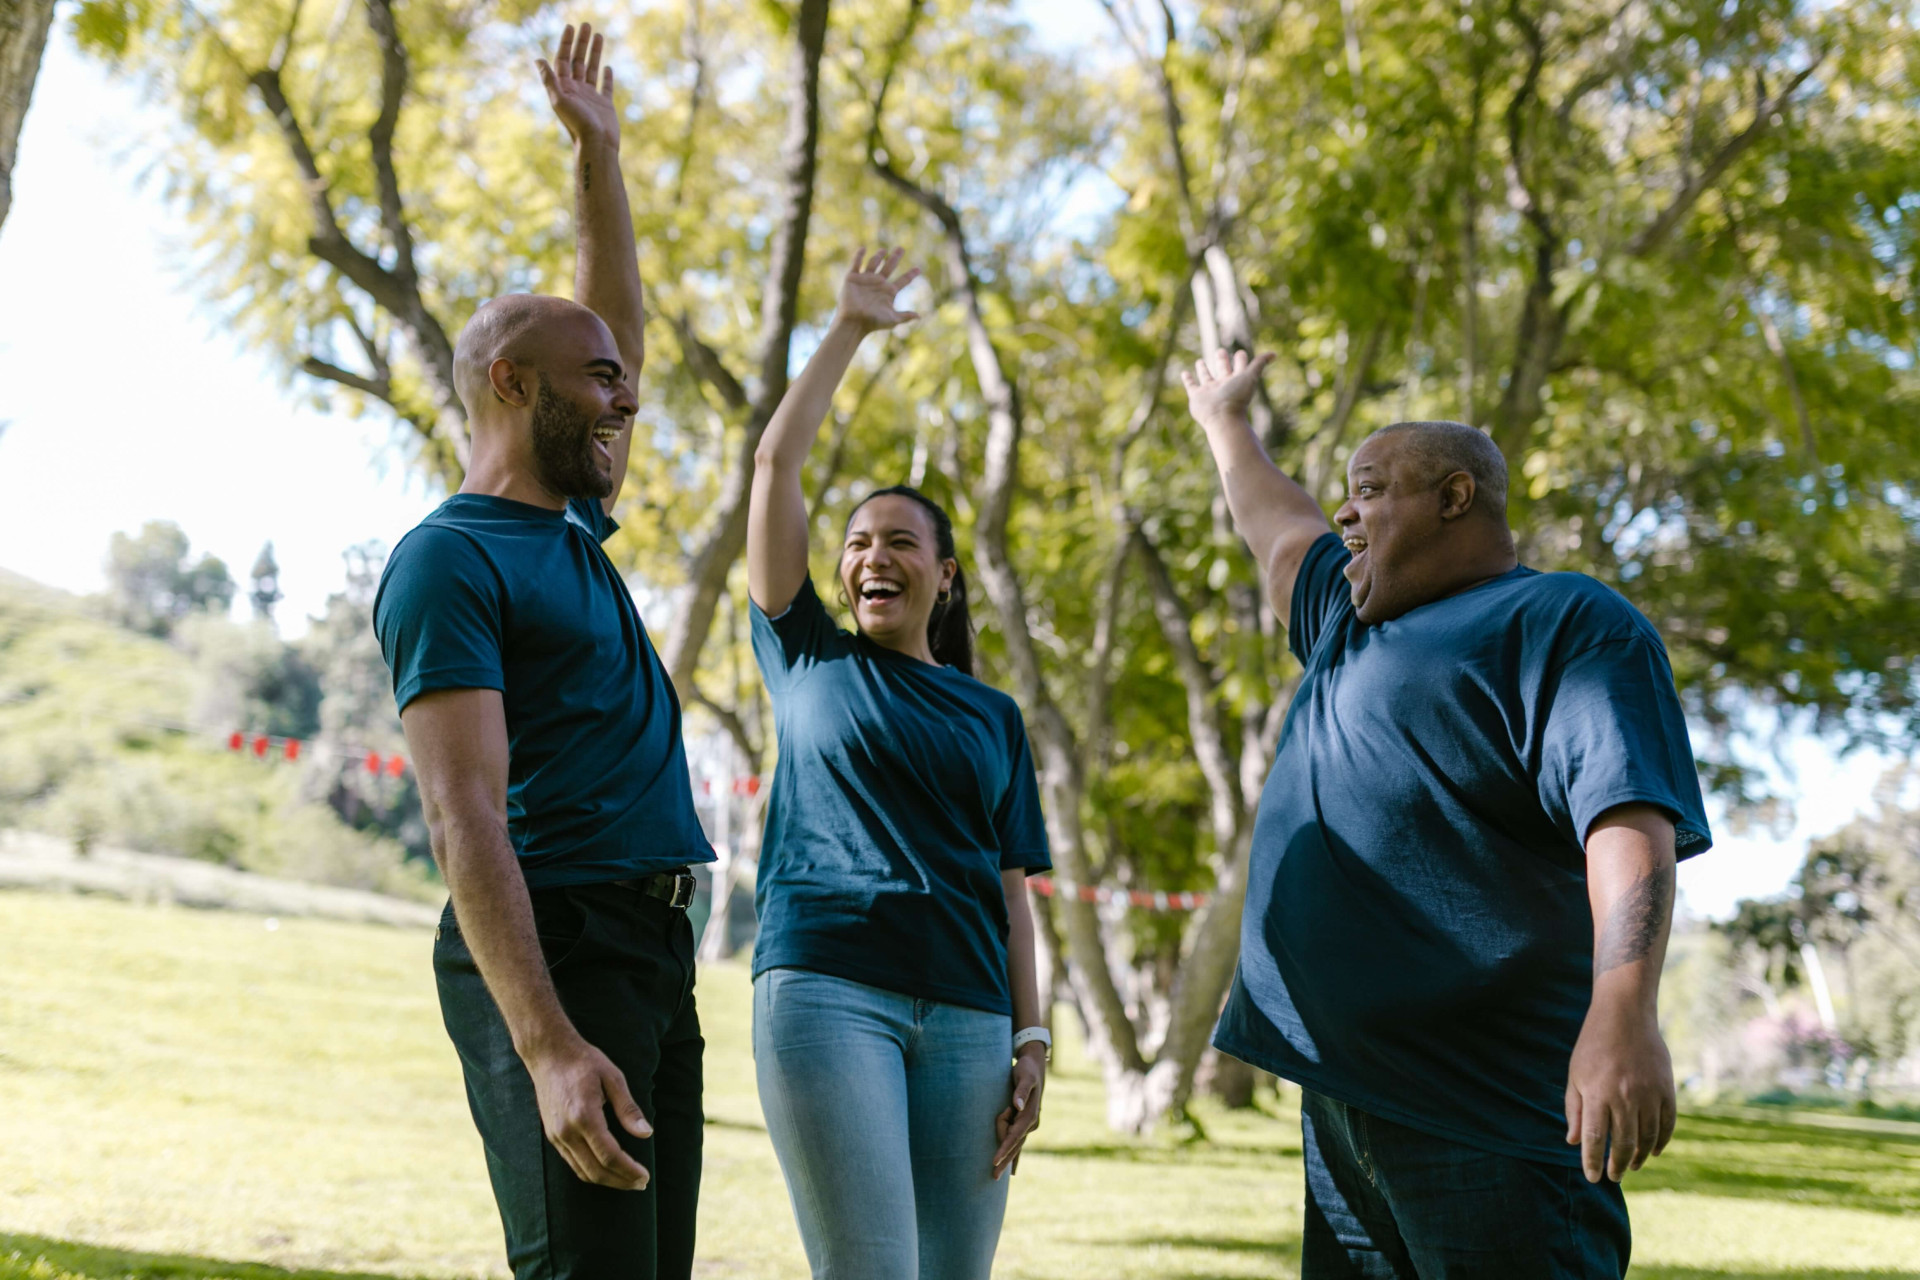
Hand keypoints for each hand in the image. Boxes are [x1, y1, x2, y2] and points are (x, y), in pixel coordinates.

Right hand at [526, 1034, 652, 1188]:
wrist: (548, 1054)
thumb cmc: (584, 1062)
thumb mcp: (613, 1077)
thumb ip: (628, 1109)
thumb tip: (646, 1133)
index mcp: (584, 1116)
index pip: (610, 1155)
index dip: (629, 1170)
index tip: (645, 1177)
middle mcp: (567, 1131)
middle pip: (596, 1170)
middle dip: (621, 1181)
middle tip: (641, 1184)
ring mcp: (557, 1135)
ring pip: (582, 1171)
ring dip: (606, 1181)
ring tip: (627, 1181)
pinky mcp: (552, 1136)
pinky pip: (572, 1163)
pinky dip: (590, 1172)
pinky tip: (606, 1170)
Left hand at [538, 23, 619, 149]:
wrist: (597, 145)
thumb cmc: (578, 124)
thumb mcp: (560, 100)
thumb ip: (550, 79)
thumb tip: (538, 59)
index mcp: (564, 88)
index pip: (563, 60)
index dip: (566, 43)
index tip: (571, 27)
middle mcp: (576, 90)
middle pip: (578, 61)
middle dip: (581, 43)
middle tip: (586, 25)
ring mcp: (591, 97)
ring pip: (591, 69)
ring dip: (595, 53)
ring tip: (599, 36)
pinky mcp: (604, 105)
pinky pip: (605, 87)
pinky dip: (606, 77)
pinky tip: (608, 67)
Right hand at [834, 247, 921, 335]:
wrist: (853, 321)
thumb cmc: (872, 322)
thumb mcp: (892, 319)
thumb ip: (905, 316)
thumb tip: (919, 316)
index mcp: (888, 292)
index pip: (902, 281)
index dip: (910, 275)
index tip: (918, 269)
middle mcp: (878, 283)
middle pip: (889, 267)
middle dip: (895, 257)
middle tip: (901, 248)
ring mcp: (865, 279)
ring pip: (874, 263)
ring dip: (879, 255)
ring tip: (884, 250)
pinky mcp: (852, 278)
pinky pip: (856, 264)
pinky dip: (859, 256)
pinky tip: (863, 249)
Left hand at [992, 1044, 1046, 1179]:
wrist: (1035, 1066)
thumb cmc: (1027, 1070)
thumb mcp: (1024, 1076)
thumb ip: (1021, 1090)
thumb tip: (1017, 1106)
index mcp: (1030, 1114)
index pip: (1015, 1135)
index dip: (1005, 1148)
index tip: (995, 1159)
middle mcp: (1031, 1122)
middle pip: (1015, 1144)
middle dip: (1005, 1160)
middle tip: (993, 1177)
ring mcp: (1029, 1124)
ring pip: (1015, 1142)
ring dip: (1006, 1154)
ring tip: (996, 1173)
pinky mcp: (1025, 1122)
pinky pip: (1018, 1142)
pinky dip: (1015, 1155)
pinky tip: (1013, 1169)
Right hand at [1181, 348, 1273, 431]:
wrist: (1222, 418)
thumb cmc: (1237, 398)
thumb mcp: (1250, 377)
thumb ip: (1260, 364)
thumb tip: (1274, 354)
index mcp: (1237, 380)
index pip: (1240, 367)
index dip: (1241, 359)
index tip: (1240, 353)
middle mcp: (1223, 385)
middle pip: (1223, 370)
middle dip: (1222, 361)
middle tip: (1220, 351)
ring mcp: (1209, 391)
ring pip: (1206, 377)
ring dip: (1203, 369)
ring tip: (1200, 361)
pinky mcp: (1197, 396)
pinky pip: (1191, 386)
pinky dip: (1188, 380)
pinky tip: (1185, 373)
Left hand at [1564, 995, 1675, 1182]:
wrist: (1625, 1014)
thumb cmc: (1593, 1045)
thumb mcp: (1575, 1075)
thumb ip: (1575, 1110)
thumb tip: (1574, 1142)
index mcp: (1597, 1093)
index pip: (1595, 1138)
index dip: (1593, 1161)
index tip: (1593, 1177)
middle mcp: (1624, 1097)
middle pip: (1624, 1143)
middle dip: (1618, 1165)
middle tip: (1614, 1177)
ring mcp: (1648, 1094)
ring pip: (1648, 1138)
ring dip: (1640, 1157)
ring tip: (1632, 1167)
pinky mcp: (1666, 1089)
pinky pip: (1667, 1124)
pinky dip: (1661, 1141)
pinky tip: (1654, 1151)